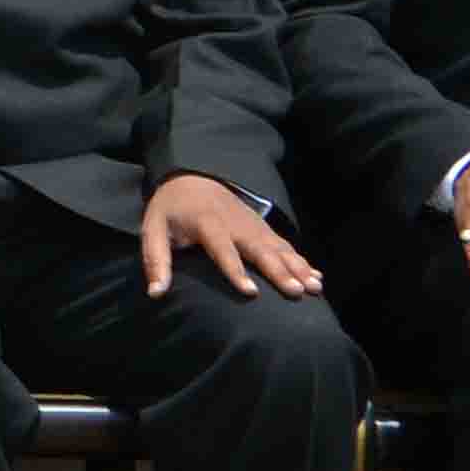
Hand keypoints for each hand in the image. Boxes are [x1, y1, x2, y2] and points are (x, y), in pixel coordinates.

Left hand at [142, 172, 322, 301]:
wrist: (191, 177)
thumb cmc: (171, 209)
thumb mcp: (152, 229)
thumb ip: (155, 260)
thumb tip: (155, 293)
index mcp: (207, 222)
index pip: (222, 249)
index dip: (235, 270)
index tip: (251, 293)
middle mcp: (235, 223)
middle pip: (259, 249)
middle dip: (279, 271)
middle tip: (297, 292)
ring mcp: (253, 224)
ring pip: (279, 248)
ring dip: (298, 267)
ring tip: (315, 288)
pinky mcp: (263, 227)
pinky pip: (285, 244)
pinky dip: (302, 260)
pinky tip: (317, 276)